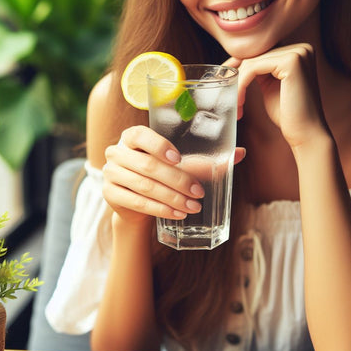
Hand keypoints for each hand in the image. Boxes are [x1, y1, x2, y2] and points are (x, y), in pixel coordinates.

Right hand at [102, 125, 245, 225]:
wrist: (137, 200)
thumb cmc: (163, 174)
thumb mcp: (182, 164)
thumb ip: (207, 158)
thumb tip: (240, 153)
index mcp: (133, 136)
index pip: (141, 136)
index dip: (159, 146)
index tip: (179, 159)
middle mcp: (118, 151)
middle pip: (148, 166)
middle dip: (177, 181)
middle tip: (199, 193)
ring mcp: (111, 173)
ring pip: (144, 186)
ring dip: (171, 198)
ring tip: (192, 207)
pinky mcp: (109, 194)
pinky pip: (136, 202)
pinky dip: (159, 209)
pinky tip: (177, 214)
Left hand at [225, 44, 329, 147]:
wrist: (307, 135)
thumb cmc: (288, 116)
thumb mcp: (270, 86)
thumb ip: (260, 71)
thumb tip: (236, 61)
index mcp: (297, 52)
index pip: (260, 54)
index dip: (238, 69)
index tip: (224, 85)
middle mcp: (300, 48)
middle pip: (254, 57)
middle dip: (236, 78)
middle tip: (225, 98)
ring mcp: (297, 53)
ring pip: (251, 63)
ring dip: (238, 85)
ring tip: (236, 107)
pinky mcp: (291, 61)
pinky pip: (253, 68)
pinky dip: (241, 86)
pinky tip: (240, 103)